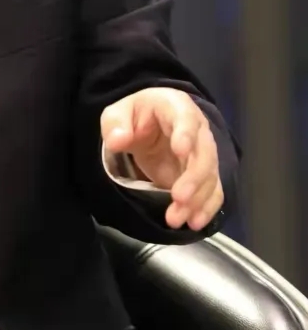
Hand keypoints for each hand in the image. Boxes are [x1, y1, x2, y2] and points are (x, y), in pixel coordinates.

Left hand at [101, 87, 223, 230]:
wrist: (147, 124)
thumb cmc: (134, 115)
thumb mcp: (117, 114)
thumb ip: (116, 124)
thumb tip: (118, 140)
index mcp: (176, 107)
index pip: (186, 119)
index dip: (186, 134)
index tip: (181, 151)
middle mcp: (197, 130)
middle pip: (204, 153)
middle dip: (194, 178)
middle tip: (178, 198)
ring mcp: (203, 153)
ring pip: (210, 176)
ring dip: (197, 199)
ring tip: (177, 219)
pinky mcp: (202, 174)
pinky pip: (213, 190)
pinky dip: (206, 207)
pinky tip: (195, 222)